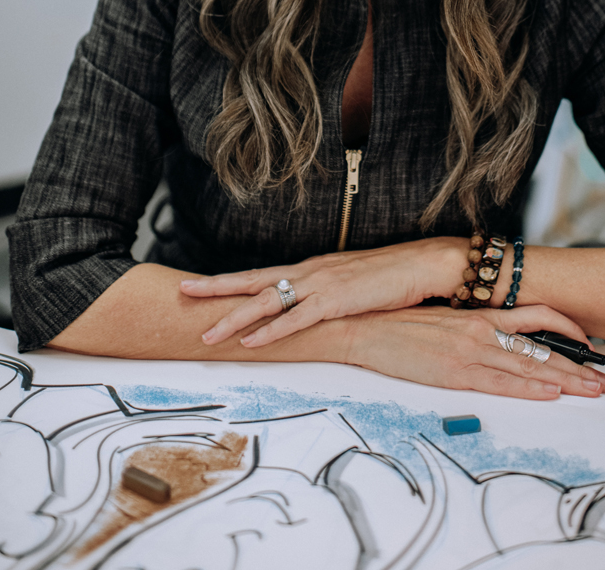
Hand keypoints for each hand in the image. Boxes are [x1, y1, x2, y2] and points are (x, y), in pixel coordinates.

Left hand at [181, 237, 469, 347]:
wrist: (422, 264)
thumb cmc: (390, 276)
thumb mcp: (349, 285)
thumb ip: (325, 295)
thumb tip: (305, 310)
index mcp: (310, 269)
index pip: (261, 274)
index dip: (228, 281)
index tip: (198, 283)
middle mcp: (309, 272)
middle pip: (253, 280)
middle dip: (215, 288)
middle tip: (182, 292)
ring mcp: (321, 285)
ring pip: (268, 301)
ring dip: (234, 317)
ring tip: (206, 332)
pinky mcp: (338, 301)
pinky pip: (298, 319)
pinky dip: (272, 331)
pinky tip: (251, 341)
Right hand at [349, 304, 604, 399]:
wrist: (365, 329)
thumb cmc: (402, 325)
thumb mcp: (445, 319)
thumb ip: (474, 326)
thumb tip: (503, 338)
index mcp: (479, 314)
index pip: (537, 317)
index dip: (568, 330)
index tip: (589, 345)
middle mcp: (481, 329)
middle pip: (542, 348)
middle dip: (578, 366)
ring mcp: (470, 350)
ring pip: (530, 366)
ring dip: (566, 381)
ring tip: (593, 390)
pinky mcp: (455, 372)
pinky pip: (501, 382)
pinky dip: (530, 389)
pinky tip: (551, 394)